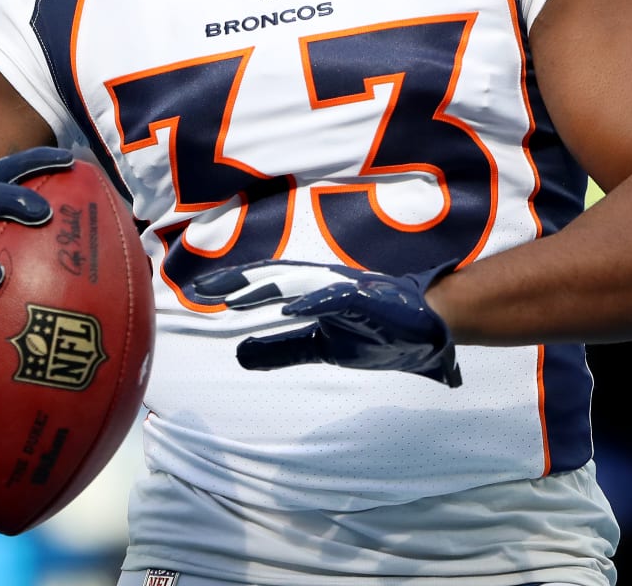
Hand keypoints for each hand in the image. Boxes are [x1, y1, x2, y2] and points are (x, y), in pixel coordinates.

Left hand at [188, 260, 462, 386]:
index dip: (234, 286)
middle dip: (238, 281)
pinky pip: (338, 299)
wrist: (433, 333)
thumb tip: (240, 354)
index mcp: (313, 294)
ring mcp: (348, 289)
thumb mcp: (321, 348)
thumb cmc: (379, 334)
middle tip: (201, 289)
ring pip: (300, 284)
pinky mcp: (370, 301)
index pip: (267, 286)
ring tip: (235, 297)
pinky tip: (291, 309)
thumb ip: (283, 349)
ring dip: (267, 289)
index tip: (198, 293)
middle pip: (275, 278)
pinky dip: (314, 302)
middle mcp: (325, 285)